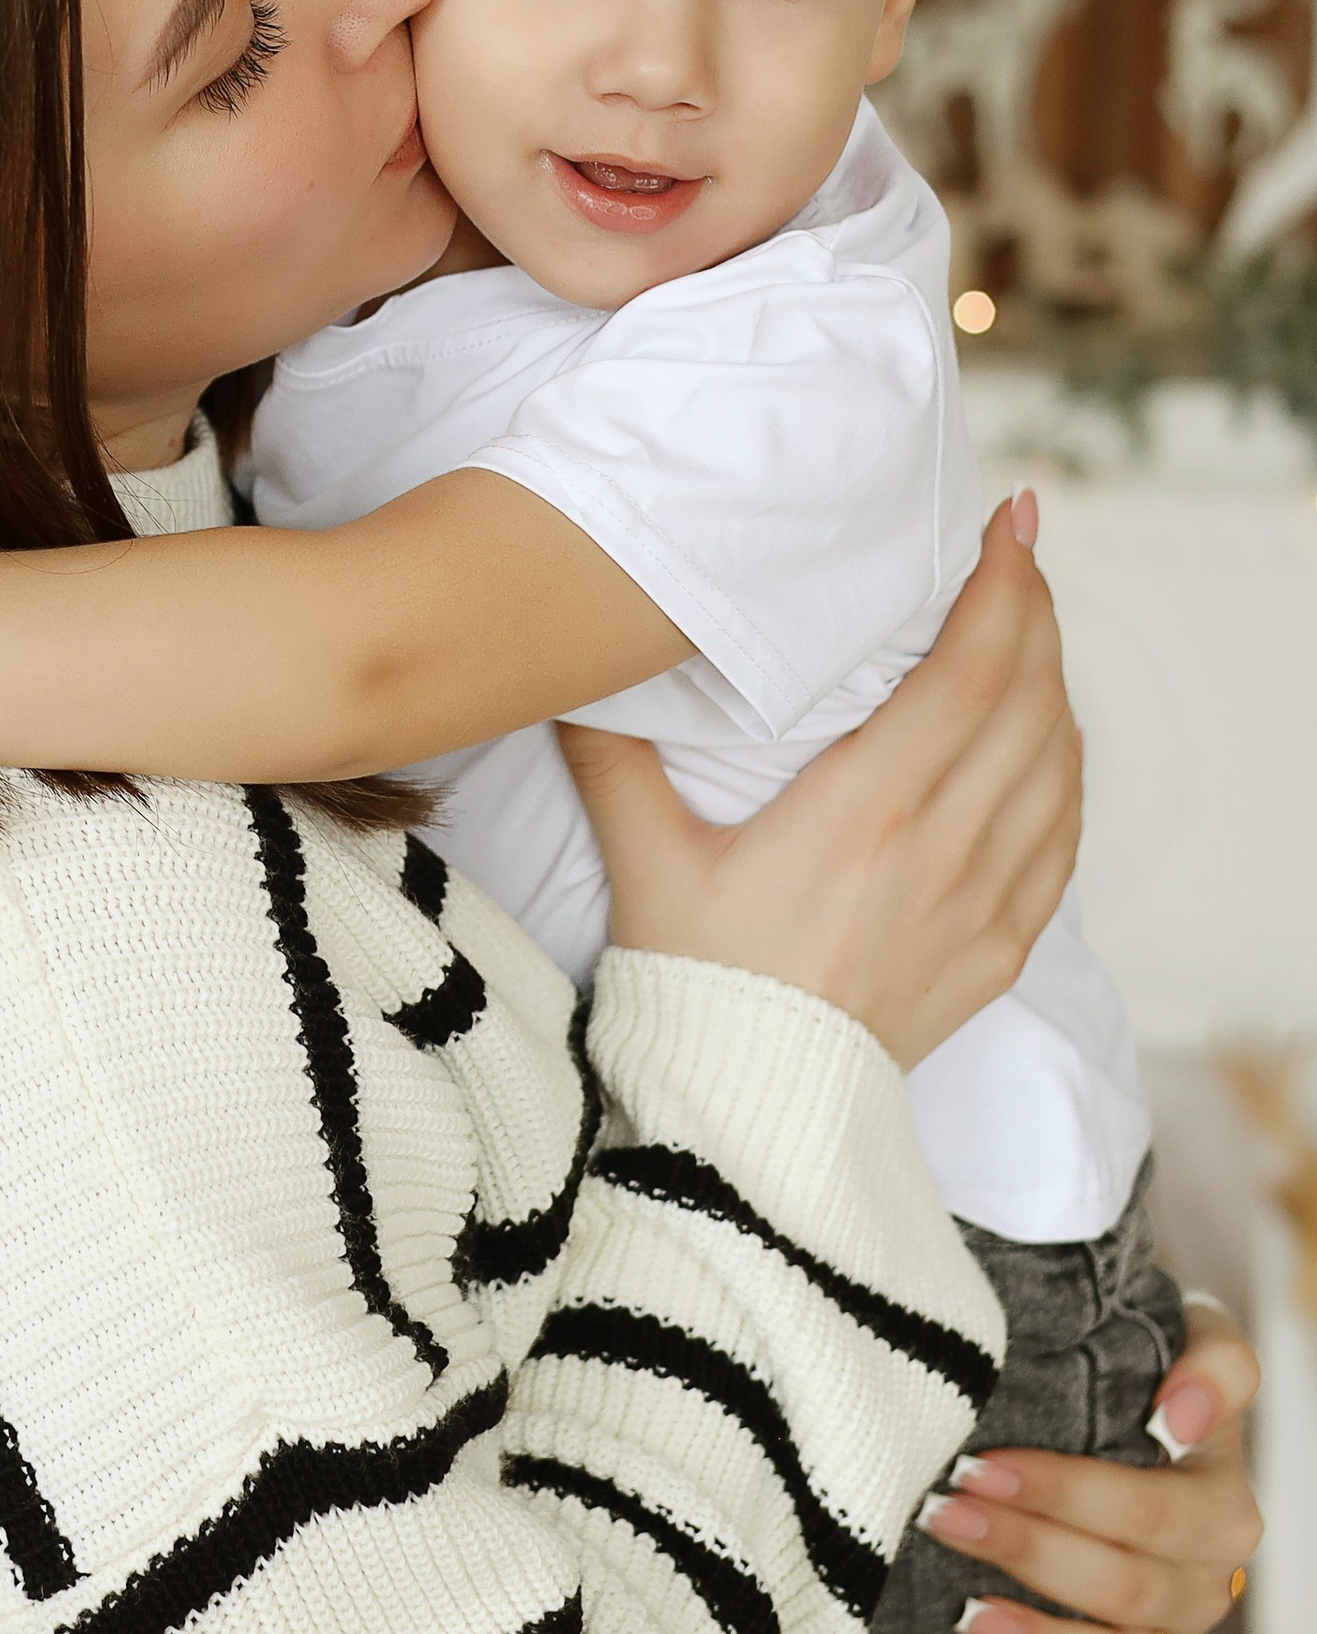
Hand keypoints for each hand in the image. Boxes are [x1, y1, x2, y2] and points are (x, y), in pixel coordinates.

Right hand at [561, 493, 1078, 1066]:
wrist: (754, 1111)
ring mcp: (987, 899)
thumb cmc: (698, 980)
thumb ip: (613, 754)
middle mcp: (947, 845)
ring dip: (1053, 682)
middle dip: (1034, 610)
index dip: (1003, 585)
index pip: (972, 669)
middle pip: (1031, 698)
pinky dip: (1063, 768)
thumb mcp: (645, 858)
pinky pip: (1062, 835)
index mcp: (870, 808)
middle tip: (1015, 552)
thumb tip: (570, 671)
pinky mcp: (1000, 946)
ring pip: (1057, 761)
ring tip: (1027, 627)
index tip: (1009, 522)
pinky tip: (1042, 739)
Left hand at [919, 1295, 1263, 1633]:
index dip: (1066, 1492)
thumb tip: (1182, 1413)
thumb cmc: (1143, 1360)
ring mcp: (1178, 1626)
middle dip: (1026, 1550)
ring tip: (967, 1614)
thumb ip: (1213, 1361)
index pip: (1150, 1508)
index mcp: (1217, 1495)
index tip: (979, 1466)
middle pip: (1124, 1581)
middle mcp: (1207, 1571)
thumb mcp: (1191, 1334)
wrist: (1133, 1394)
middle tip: (941, 1514)